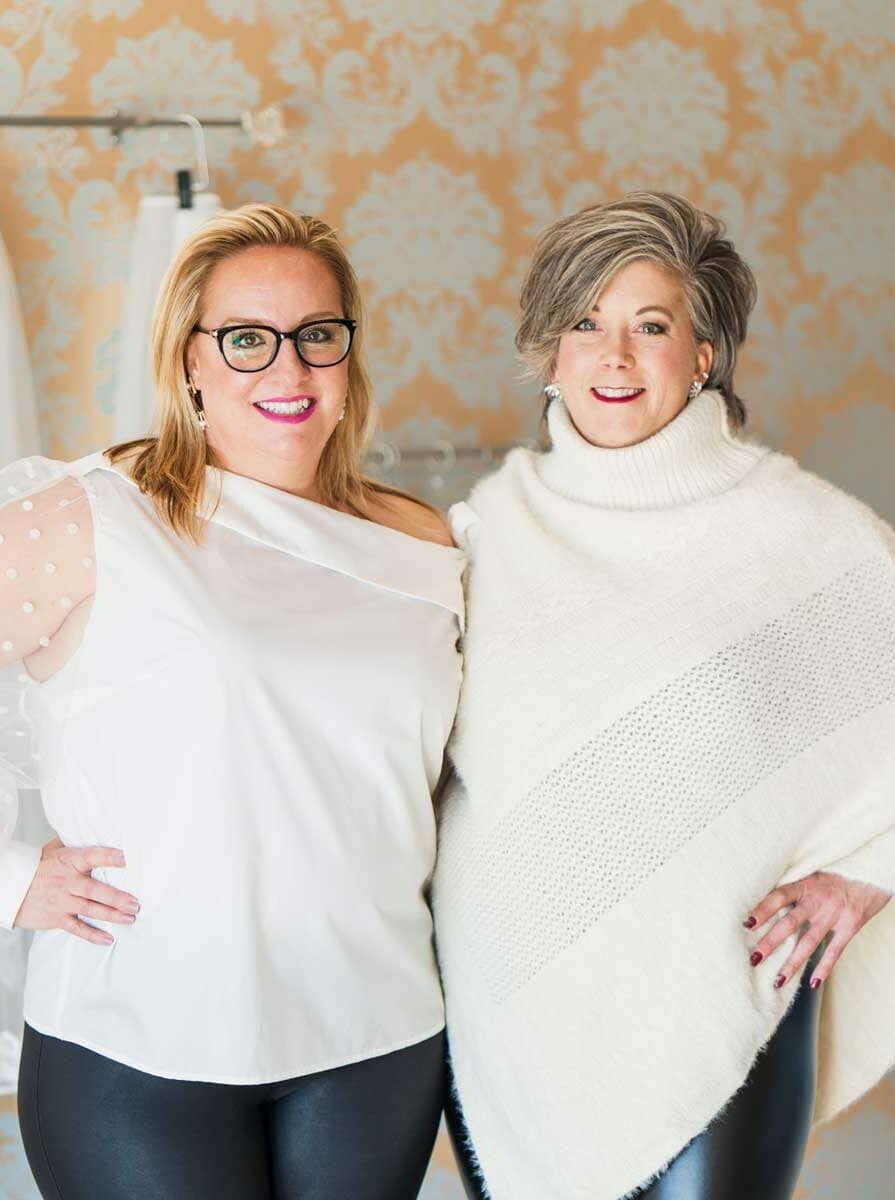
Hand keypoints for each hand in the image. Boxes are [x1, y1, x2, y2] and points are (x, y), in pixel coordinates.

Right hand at [13, 838, 139, 945]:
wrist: (11, 887)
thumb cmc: (37, 867)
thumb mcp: (54, 850)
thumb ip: (75, 843)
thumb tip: (95, 829)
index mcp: (69, 861)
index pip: (93, 856)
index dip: (110, 857)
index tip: (128, 859)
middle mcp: (67, 882)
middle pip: (95, 890)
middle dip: (117, 898)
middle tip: (135, 903)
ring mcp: (62, 901)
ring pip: (90, 909)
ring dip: (111, 915)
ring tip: (130, 918)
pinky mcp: (56, 918)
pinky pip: (77, 928)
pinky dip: (92, 934)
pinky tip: (107, 938)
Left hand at [744, 871, 890, 990]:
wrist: (870, 873)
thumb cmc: (835, 874)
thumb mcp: (812, 874)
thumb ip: (794, 889)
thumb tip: (764, 902)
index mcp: (805, 885)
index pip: (778, 897)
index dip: (762, 910)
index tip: (746, 924)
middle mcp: (817, 901)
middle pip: (789, 923)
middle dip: (770, 942)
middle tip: (754, 959)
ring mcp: (834, 915)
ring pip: (809, 942)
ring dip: (792, 963)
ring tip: (778, 980)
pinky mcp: (850, 926)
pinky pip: (834, 951)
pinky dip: (824, 968)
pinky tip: (813, 982)